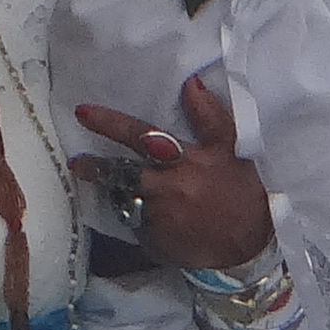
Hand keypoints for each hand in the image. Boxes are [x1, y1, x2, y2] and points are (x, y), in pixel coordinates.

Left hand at [73, 73, 273, 274]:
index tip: (83, 112)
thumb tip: (192, 82)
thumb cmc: (243, 191)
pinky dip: (139, 218)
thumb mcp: (232, 149)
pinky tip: (150, 216)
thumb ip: (209, 116)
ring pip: (125, 199)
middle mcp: (164, 189)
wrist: (252, 247)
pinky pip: (137, 226)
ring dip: (120, 192)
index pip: (139, 135)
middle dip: (95, 167)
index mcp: (183, 161)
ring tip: (118, 188)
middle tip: (78, 163)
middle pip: (119, 172)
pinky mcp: (154, 243)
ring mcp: (156, 218)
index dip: (110, 123)